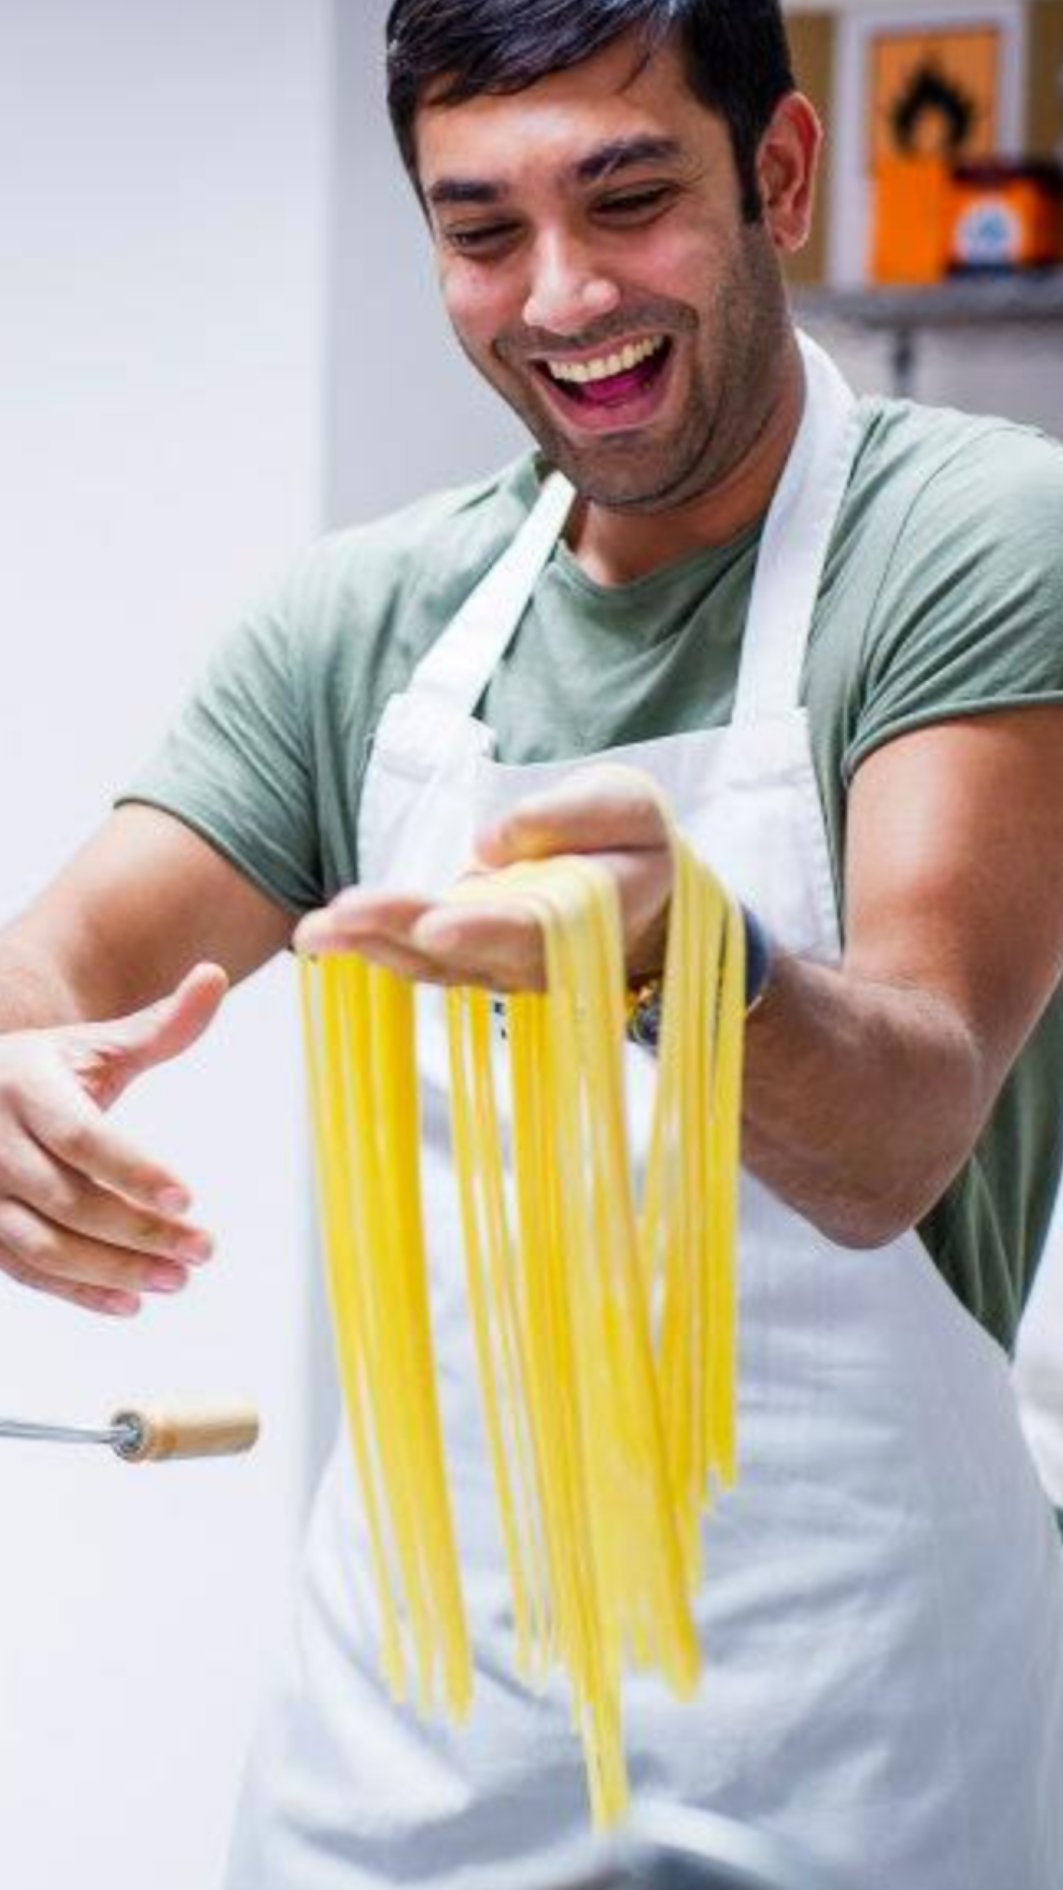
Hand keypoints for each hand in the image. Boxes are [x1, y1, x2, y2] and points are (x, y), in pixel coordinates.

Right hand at [0, 963, 226, 1316]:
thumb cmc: (44, 1071)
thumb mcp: (95, 1045)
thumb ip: (160, 1025)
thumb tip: (216, 976)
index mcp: (25, 1085)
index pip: (81, 1135)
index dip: (134, 1169)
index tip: (190, 1196)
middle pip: (68, 1197)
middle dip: (140, 1230)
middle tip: (204, 1248)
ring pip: (44, 1244)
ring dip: (114, 1270)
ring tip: (178, 1279)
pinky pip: (27, 1271)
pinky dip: (79, 1292)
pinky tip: (131, 1301)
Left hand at [294, 766, 673, 991]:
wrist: (640, 883)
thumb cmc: (633, 839)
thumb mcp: (622, 805)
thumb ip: (565, 817)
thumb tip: (489, 839)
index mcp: (586, 922)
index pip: (529, 931)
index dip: (481, 929)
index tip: (437, 923)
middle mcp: (534, 959)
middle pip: (460, 952)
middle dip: (398, 931)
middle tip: (343, 915)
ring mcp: (496, 963)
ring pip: (427, 961)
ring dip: (369, 945)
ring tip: (315, 928)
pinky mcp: (467, 954)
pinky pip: (415, 955)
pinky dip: (369, 944)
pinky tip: (323, 932)